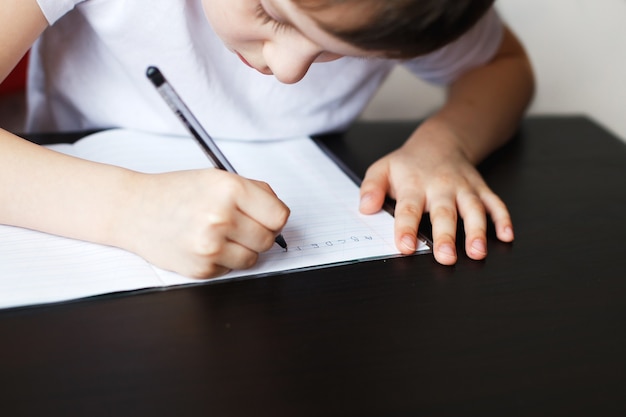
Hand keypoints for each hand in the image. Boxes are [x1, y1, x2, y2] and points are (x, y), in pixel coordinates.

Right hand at [116, 169, 289, 277]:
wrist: (133, 210)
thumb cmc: (176, 192)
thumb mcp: (217, 178)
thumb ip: (254, 192)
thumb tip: (280, 215)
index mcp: (229, 188)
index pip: (279, 216)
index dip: (273, 217)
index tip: (264, 217)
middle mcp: (220, 216)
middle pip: (268, 239)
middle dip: (258, 233)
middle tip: (237, 225)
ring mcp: (210, 245)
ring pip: (253, 258)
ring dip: (242, 249)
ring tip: (219, 234)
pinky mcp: (202, 268)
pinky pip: (231, 269)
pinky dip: (223, 260)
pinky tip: (203, 245)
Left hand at [358, 129, 513, 264]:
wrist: (440, 142)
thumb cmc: (408, 164)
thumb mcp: (382, 169)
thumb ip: (371, 188)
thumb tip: (365, 207)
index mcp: (413, 184)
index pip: (408, 209)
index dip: (406, 228)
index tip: (406, 246)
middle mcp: (440, 187)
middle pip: (444, 213)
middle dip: (446, 236)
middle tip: (445, 258)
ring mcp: (463, 188)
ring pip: (473, 209)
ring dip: (477, 231)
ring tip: (477, 252)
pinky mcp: (480, 189)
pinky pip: (495, 202)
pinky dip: (503, 218)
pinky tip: (507, 235)